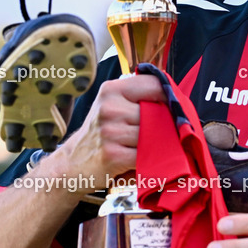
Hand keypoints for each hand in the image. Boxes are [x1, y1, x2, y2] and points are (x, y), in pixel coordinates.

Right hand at [57, 74, 164, 190]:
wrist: (73, 163)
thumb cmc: (101, 132)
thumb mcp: (113, 105)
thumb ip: (138, 97)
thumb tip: (174, 96)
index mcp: (111, 90)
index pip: (154, 84)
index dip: (170, 96)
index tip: (174, 106)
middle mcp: (109, 108)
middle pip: (156, 113)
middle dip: (164, 124)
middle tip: (161, 131)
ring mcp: (110, 131)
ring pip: (152, 134)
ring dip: (155, 143)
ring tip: (146, 146)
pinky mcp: (113, 154)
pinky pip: (145, 154)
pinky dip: (148, 159)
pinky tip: (140, 158)